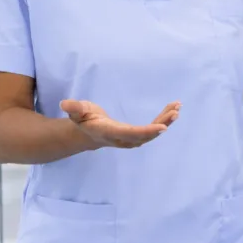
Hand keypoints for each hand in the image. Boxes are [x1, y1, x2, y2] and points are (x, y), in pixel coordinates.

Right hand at [61, 99, 179, 148]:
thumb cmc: (84, 119)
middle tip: (175, 112)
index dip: (147, 131)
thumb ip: (74, 108)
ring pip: (152, 133)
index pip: (130, 134)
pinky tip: (173, 110)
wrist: (89, 133)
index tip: (162, 127)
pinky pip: (153, 129)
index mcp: (110, 132)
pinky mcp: (137, 135)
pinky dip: (164, 120)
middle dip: (161, 124)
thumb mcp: (78, 112)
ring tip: (177, 108)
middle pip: (145, 135)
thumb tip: (65, 103)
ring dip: (166, 121)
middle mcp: (123, 138)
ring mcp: (131, 139)